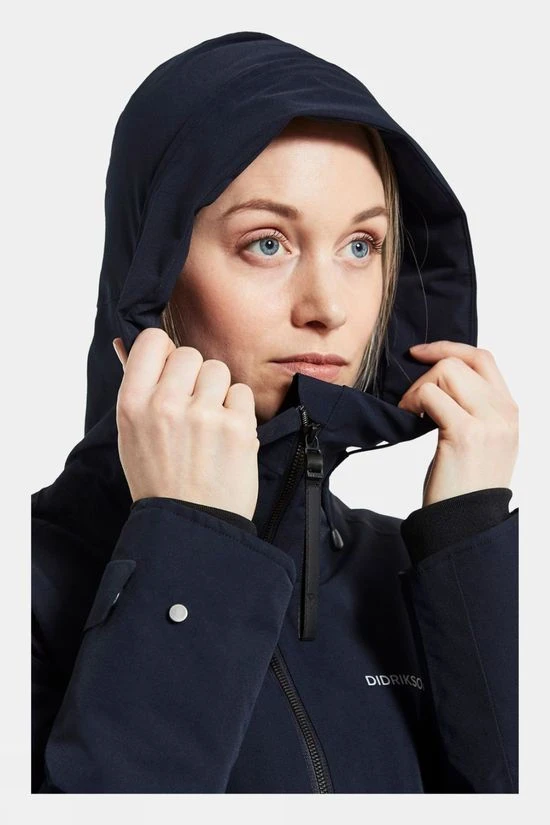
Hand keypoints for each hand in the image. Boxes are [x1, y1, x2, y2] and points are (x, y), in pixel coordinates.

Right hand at [112, 328, 259, 520]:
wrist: (190, 524)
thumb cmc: (159, 479)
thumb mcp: (132, 434)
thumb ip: (137, 388)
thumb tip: (127, 342)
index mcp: (132, 404)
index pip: (152, 340)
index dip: (165, 352)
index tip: (171, 372)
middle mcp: (164, 405)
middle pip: (189, 353)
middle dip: (194, 377)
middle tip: (192, 409)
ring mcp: (202, 415)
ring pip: (218, 370)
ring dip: (218, 392)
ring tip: (210, 425)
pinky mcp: (236, 426)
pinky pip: (242, 393)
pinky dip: (239, 412)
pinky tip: (227, 437)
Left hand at [397, 341, 518, 506]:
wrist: (467, 524)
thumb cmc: (464, 486)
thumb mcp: (480, 441)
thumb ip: (471, 408)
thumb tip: (437, 379)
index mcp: (509, 411)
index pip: (483, 358)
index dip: (449, 348)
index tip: (420, 354)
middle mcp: (504, 413)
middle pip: (461, 361)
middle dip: (427, 373)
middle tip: (412, 401)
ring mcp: (489, 422)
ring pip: (446, 372)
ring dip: (419, 388)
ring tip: (412, 413)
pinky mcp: (465, 433)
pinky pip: (431, 395)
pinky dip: (412, 402)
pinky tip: (409, 420)